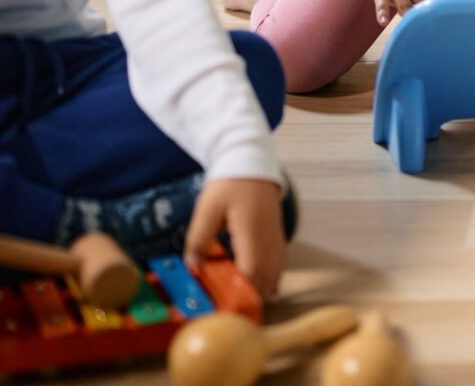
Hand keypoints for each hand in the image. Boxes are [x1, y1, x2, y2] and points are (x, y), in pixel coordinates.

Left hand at [184, 177, 284, 300]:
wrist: (250, 162)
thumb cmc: (228, 185)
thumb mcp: (207, 210)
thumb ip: (199, 239)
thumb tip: (194, 267)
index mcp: (250, 232)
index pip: (251, 270)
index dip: (244, 292)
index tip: (232, 308)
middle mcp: (268, 237)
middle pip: (266, 274)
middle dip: (254, 295)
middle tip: (239, 312)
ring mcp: (276, 234)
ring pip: (276, 268)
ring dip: (265, 287)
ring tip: (252, 303)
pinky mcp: (277, 231)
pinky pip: (279, 259)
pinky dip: (273, 274)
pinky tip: (266, 284)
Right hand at [360, 0, 442, 25]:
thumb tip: (446, 4)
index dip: (444, 6)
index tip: (452, 17)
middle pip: (423, 1)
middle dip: (429, 13)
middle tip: (436, 25)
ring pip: (404, 4)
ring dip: (410, 14)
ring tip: (414, 25)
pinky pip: (381, 1)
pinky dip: (382, 12)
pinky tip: (383, 22)